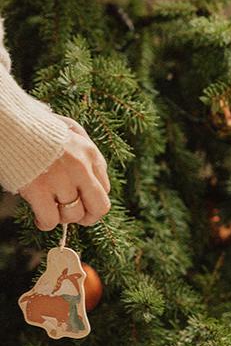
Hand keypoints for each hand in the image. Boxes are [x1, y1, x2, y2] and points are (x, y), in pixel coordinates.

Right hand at [18, 115, 110, 230]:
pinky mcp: (38, 189)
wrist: (7, 121)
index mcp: (90, 154)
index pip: (105, 189)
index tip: (81, 202)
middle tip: (74, 217)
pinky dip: (46, 224)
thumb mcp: (69, 129)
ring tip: (51, 210)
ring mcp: (61, 179)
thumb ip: (84, 148)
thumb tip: (94, 174)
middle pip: (99, 207)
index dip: (92, 200)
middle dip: (88, 217)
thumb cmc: (35, 125)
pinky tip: (40, 219)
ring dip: (62, 218)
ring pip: (73, 215)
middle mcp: (81, 168)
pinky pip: (51, 219)